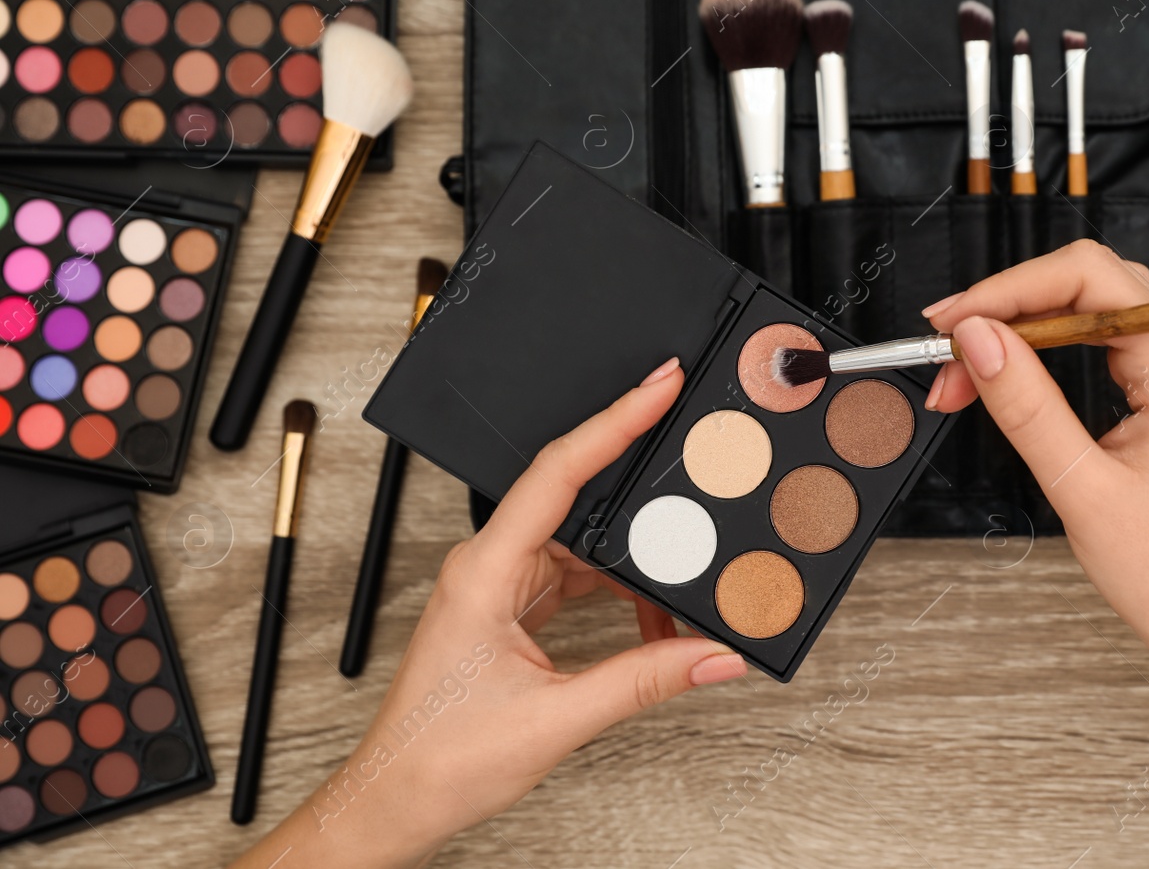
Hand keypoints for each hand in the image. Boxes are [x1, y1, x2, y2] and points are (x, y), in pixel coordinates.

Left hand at [233, 358, 745, 867]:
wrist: (397, 798)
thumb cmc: (440, 758)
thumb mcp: (556, 718)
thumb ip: (644, 680)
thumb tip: (713, 654)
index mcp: (484, 571)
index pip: (558, 473)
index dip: (612, 422)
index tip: (656, 387)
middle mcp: (487, 566)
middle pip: (576, 499)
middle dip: (639, 492)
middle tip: (690, 461)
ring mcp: (497, 585)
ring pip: (581, 545)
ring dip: (632, 563)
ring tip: (681, 577)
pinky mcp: (508, 608)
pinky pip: (572, 577)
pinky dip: (615, 593)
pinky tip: (648, 622)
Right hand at [923, 242, 1148, 684]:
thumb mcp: (1081, 488)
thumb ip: (1026, 404)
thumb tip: (978, 338)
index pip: (1088, 279)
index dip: (1009, 289)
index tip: (953, 321)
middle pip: (1086, 284)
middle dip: (1007, 310)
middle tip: (947, 350)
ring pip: (1087, 311)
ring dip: (1020, 332)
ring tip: (964, 374)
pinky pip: (1099, 342)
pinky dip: (1044, 354)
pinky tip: (1006, 376)